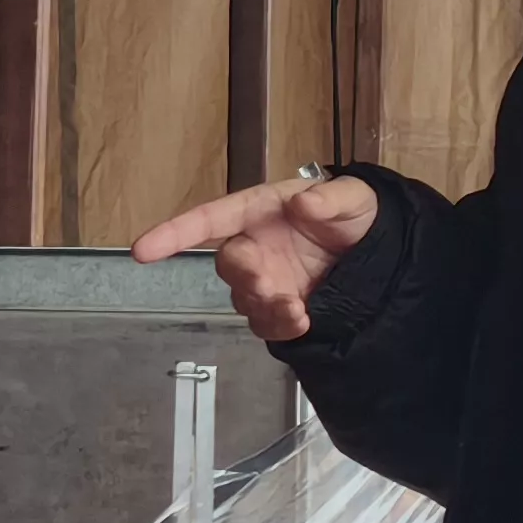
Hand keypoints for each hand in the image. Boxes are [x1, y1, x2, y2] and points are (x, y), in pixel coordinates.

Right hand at [132, 175, 380, 341]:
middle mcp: (254, 246)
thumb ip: (329, 198)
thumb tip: (304, 204)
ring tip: (298, 309)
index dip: (173, 234)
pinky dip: (279, 326)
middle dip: (244, 276)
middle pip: (228, 264)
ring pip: (245, 299)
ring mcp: (266, 280)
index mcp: (258, 211)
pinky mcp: (280, 309)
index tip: (143, 251)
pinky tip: (302, 321)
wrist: (380, 250)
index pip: (207, 220)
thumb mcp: (353, 196)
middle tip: (268, 284)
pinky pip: (265, 324)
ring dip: (265, 306)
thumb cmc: (357, 213)